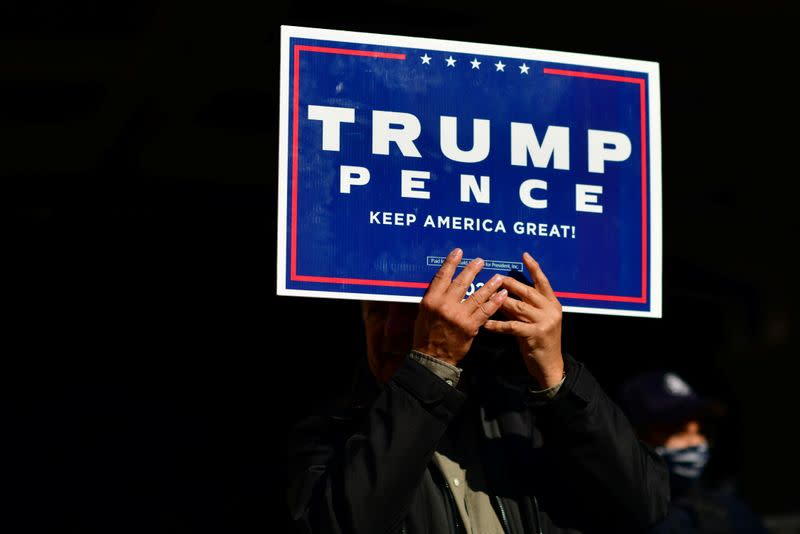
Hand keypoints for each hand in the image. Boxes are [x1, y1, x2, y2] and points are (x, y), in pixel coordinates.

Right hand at [413, 248, 507, 365]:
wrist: (432, 357)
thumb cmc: (425, 334)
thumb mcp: (423, 313)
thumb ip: (433, 297)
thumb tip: (442, 282)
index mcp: (431, 300)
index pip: (442, 276)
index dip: (451, 263)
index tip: (458, 252)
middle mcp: (445, 305)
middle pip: (461, 283)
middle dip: (472, 270)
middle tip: (481, 261)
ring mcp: (459, 316)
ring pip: (477, 295)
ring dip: (489, 285)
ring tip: (498, 277)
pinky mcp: (470, 326)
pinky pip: (485, 311)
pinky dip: (495, 302)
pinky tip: (502, 295)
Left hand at [484, 252, 563, 387]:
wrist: (550, 367)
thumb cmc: (539, 343)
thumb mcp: (534, 321)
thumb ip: (523, 308)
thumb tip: (503, 295)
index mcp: (553, 304)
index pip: (543, 281)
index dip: (534, 268)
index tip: (525, 255)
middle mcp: (551, 310)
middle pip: (527, 291)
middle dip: (509, 284)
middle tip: (494, 278)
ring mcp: (545, 321)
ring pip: (518, 307)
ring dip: (499, 303)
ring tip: (485, 298)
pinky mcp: (536, 334)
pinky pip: (512, 326)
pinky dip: (497, 325)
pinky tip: (486, 324)